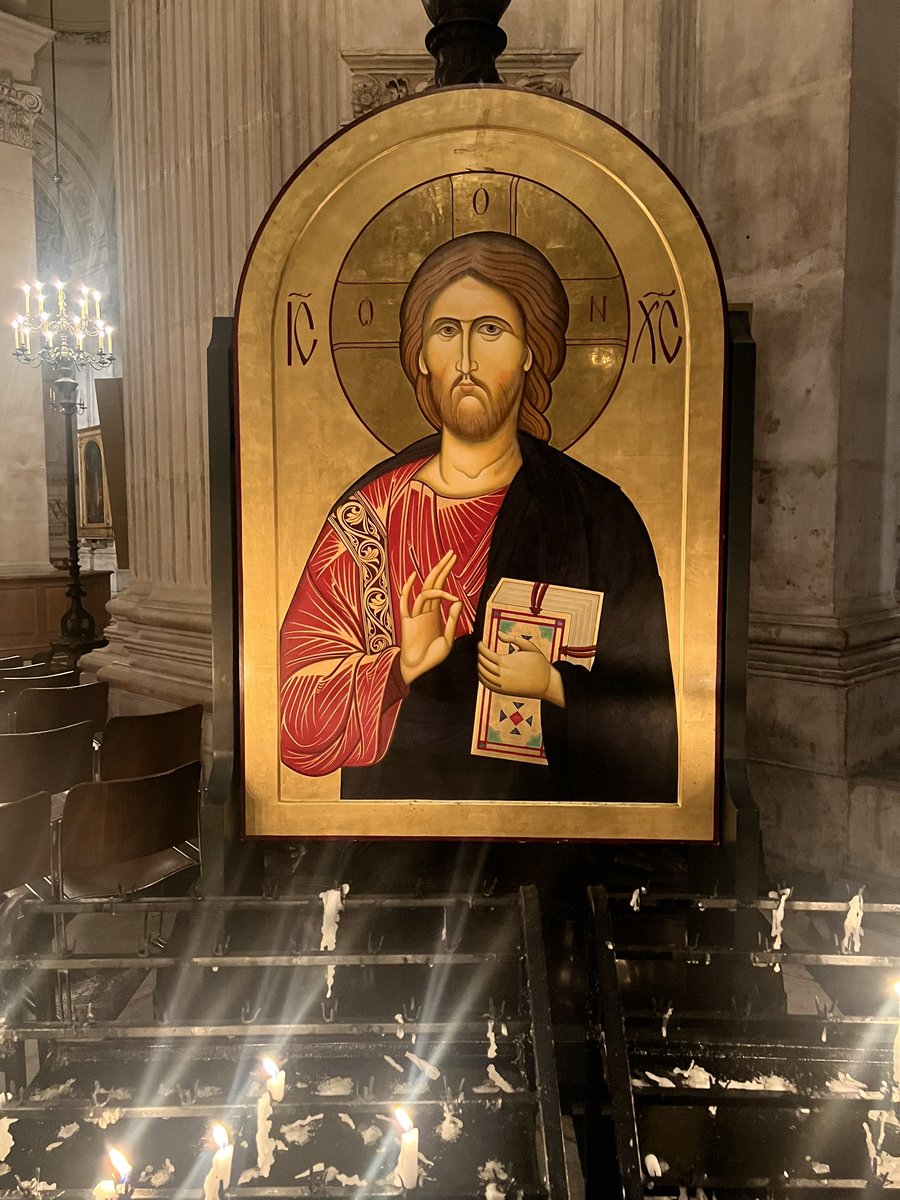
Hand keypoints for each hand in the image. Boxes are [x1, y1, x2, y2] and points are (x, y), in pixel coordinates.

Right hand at [399, 550, 462, 684]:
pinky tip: (414, 578)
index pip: (441, 587)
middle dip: (442, 568)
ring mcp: (416, 614)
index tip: (454, 560)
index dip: (446, 573)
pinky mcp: (407, 621)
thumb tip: (457, 600)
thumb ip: (452, 621)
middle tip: (451, 553)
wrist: (420, 670)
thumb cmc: (434, 658)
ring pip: (424, 590)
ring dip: (435, 577)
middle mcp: (425, 610)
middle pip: (433, 583)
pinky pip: (405, 602)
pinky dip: (407, 589)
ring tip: (446, 564)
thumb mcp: (448, 639)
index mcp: (435, 613)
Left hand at [477, 632, 565, 707]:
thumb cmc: (539, 664)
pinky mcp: (503, 691)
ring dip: (479, 665)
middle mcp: (502, 673)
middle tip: (481, 650)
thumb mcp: (529, 646)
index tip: (480, 643)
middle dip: (480, 655)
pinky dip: (482, 677)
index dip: (481, 647)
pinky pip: (487, 685)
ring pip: (483, 674)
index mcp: (507, 661)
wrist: (547, 684)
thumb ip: (512, 638)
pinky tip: (483, 672)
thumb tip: (498, 633)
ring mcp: (502, 684)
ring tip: (481, 659)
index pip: (486, 653)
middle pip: (483, 663)